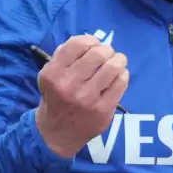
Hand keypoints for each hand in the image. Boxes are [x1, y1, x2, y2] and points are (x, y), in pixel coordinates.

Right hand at [35, 35, 128, 157]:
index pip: (78, 44)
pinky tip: (118, 76)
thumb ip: (64, 55)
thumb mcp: (50, 74)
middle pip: (98, 53)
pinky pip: (121, 83)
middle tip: (108, 54)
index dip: (91, 39)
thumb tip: (91, 39)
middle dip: (107, 49)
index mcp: (53, 73)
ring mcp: (87, 99)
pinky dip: (122, 75)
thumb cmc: (56, 97)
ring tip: (117, 62)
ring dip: (118, 60)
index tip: (94, 44)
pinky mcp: (103, 110)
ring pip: (113, 66)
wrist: (56, 133)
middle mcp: (68, 85)